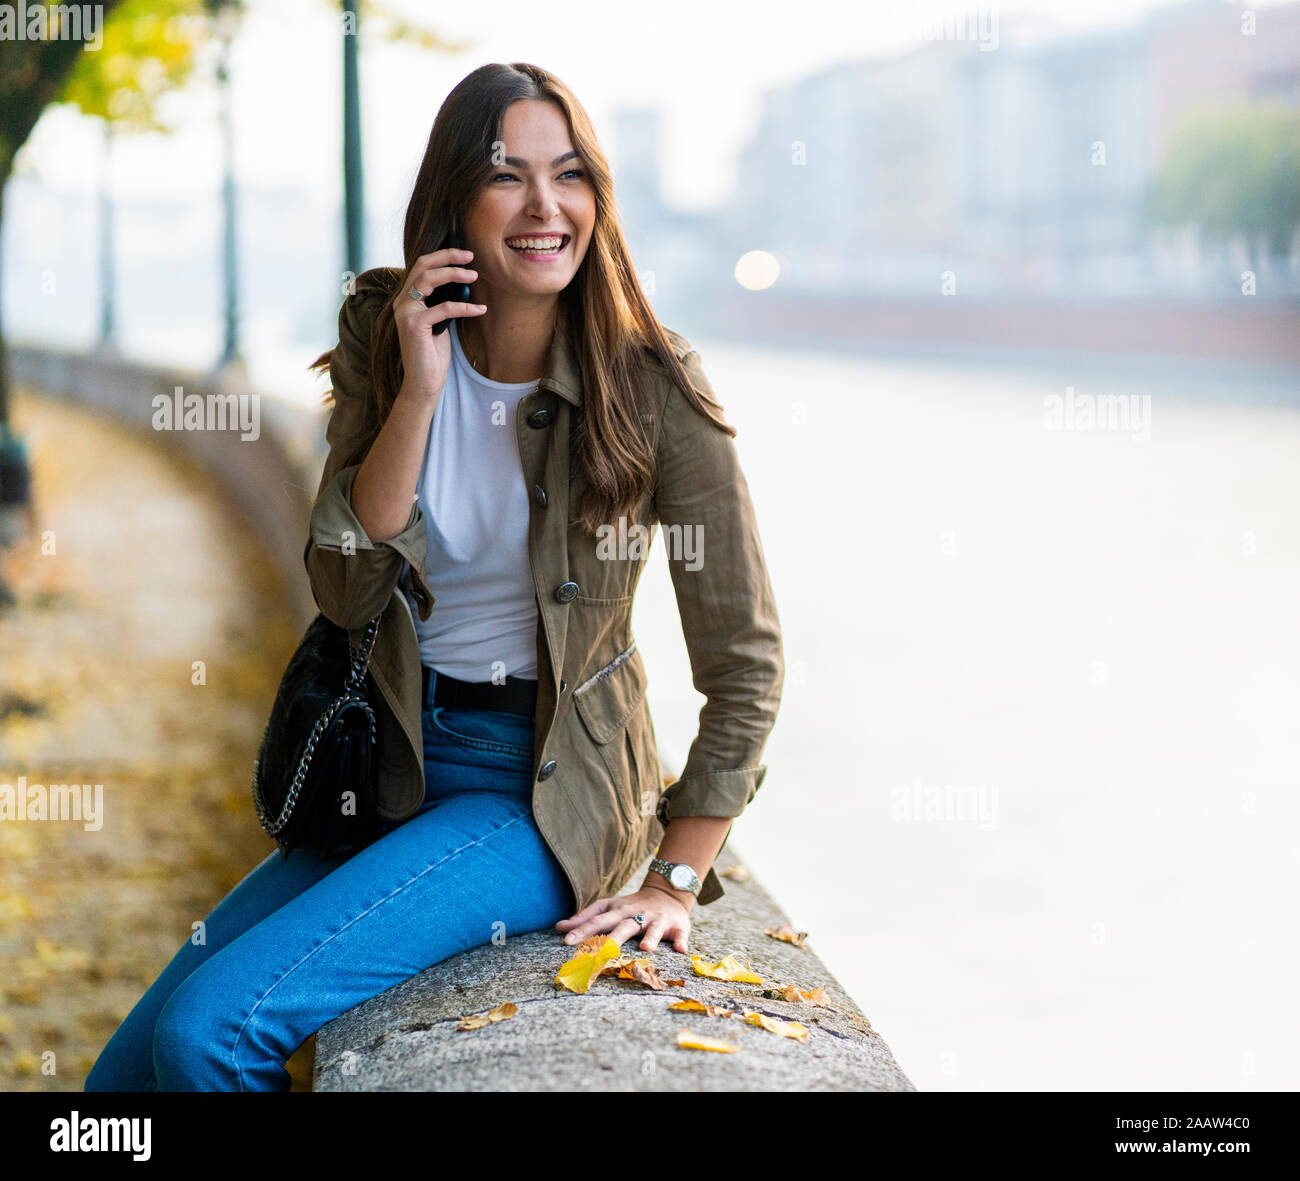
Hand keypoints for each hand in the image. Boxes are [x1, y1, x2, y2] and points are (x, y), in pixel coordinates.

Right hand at [390, 246, 484, 404]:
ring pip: (428, 279)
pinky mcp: (414, 326)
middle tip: (470, 256)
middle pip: (422, 266)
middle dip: (447, 257)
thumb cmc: (433, 353)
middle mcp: (402, 303)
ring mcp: (405, 313)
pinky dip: (465, 307)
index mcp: (407, 299)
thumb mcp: (440, 321)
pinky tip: (481, 309)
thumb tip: (463, 282)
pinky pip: (444, 308)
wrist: (424, 382)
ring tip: (474, 276)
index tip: (464, 254)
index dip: (442, 256)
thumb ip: (443, 301)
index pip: (421, 266)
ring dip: (454, 274)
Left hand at [555, 885, 692, 953]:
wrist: (668, 892)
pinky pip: (680, 934)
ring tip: (647, 948)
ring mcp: (657, 919)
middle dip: (611, 938)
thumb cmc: (631, 906)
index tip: (566, 941)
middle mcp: (637, 914)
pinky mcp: (677, 926)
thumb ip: (585, 918)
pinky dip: (681, 941)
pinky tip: (681, 950)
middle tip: (598, 953)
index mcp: (618, 911)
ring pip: (653, 928)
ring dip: (651, 936)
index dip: (582, 930)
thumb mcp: (609, 907)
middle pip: (623, 925)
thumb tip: (558, 927)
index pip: (598, 920)